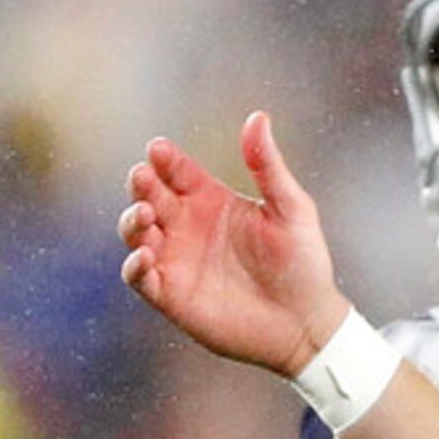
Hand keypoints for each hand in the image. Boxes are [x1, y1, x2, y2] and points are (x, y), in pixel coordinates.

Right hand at [118, 111, 351, 377]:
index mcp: (211, 200)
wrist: (306, 322)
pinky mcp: (171, 294)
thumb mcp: (291, 208)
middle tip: (145, 176)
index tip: (160, 149)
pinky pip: (139, 276)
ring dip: (133, 219)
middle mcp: (187, 226)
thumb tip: (258, 117)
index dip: (164, 158)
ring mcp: (176, 259)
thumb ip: (268, 165)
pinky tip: (146, 254)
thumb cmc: (303, 263)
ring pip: (136, 231)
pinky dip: (135, 265)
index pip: (176, 170)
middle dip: (142, 183)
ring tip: (146, 213)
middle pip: (148, 195)